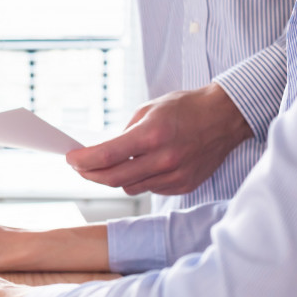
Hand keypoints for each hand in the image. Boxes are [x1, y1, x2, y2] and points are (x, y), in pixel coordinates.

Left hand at [66, 83, 253, 195]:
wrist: (225, 117)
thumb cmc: (185, 108)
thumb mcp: (148, 110)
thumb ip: (124, 134)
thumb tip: (101, 153)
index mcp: (152, 135)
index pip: (107, 156)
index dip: (83, 161)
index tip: (70, 159)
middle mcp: (164, 159)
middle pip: (113, 179)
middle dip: (90, 174)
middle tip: (80, 167)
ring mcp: (175, 175)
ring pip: (130, 187)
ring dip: (115, 178)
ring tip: (112, 164)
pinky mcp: (184, 185)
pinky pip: (150, 189)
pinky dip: (140, 180)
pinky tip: (142, 166)